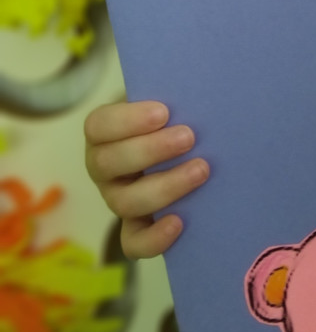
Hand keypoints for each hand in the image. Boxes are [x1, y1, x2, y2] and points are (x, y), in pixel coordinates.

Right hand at [83, 99, 208, 259]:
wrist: (182, 143)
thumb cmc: (173, 114)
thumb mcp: (168, 99)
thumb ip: (175, 94)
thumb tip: (202, 89)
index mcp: (103, 133)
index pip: (98, 126)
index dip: (128, 120)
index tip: (164, 111)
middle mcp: (104, 168)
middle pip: (109, 164)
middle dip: (150, 150)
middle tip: (189, 137)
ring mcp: (118, 198)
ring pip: (124, 202)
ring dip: (164, 186)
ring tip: (201, 170)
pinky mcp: (135, 227)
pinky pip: (134, 242)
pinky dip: (154, 237)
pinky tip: (179, 222)